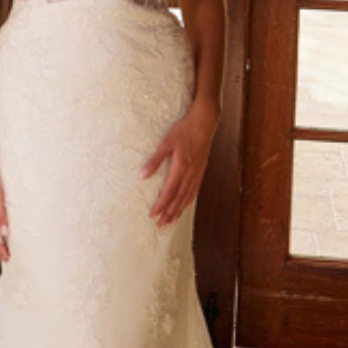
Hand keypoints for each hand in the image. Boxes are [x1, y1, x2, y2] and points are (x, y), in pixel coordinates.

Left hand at [140, 96, 219, 227]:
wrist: (205, 122)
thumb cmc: (184, 129)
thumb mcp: (166, 142)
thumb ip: (155, 160)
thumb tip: (143, 175)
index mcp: (181, 167)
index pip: (169, 192)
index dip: (161, 205)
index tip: (153, 215)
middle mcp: (191, 173)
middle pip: (179, 198)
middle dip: (169, 213)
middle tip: (161, 226)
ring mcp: (197, 172)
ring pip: (188, 196)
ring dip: (179, 210)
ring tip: (171, 221)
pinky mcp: (201, 169)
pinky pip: (195, 190)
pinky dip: (188, 200)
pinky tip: (185, 205)